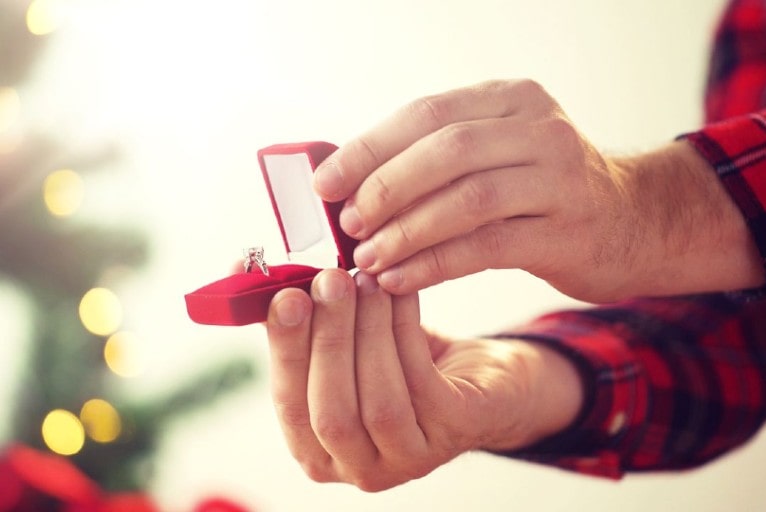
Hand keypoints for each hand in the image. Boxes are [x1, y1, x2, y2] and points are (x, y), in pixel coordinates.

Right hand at [266, 269, 581, 490]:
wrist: (479, 379)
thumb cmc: (402, 360)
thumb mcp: (348, 344)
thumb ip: (306, 321)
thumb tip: (253, 276)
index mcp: (319, 449)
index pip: (290, 407)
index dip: (286, 352)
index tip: (288, 297)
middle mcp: (359, 467)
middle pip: (331, 414)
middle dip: (329, 340)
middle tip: (332, 281)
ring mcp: (409, 458)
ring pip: (379, 402)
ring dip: (369, 331)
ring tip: (367, 281)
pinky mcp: (453, 434)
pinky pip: (422, 382)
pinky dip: (405, 330)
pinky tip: (400, 294)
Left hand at [313, 80, 763, 301]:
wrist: (631, 221)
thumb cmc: (541, 191)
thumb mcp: (498, 154)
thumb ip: (437, 162)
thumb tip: (350, 187)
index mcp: (512, 100)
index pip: (427, 114)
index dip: (369, 148)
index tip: (325, 182)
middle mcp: (539, 130)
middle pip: (446, 150)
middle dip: (385, 187)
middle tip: (346, 222)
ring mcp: (560, 179)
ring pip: (466, 200)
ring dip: (406, 231)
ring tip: (367, 257)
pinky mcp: (567, 232)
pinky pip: (486, 247)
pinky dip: (434, 264)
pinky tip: (400, 280)